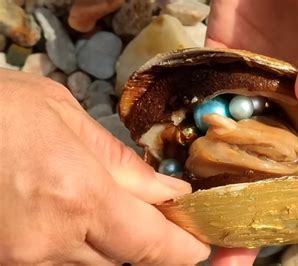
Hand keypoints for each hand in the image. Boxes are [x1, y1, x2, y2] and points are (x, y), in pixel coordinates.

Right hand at [0, 69, 209, 263]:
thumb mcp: (64, 116)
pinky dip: (80, 247)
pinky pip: (59, 264)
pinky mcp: (2, 263)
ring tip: (109, 209)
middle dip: (149, 241)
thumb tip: (167, 192)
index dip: (183, 249)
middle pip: (128, 261)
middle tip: (158, 215)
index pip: (153, 246)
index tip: (198, 244)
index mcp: (77, 197)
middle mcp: (51, 242)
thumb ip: (121, 162)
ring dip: (113, 244)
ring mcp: (21, 260)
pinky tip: (77, 219)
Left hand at [206, 0, 297, 263]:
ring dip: (224, 189)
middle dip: (266, 214)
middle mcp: (297, 106)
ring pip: (242, 148)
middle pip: (285, 171)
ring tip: (204, 226)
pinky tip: (178, 166)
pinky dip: (192, 136)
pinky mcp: (223, 70)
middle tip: (240, 253)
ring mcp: (257, 91)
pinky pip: (207, 108)